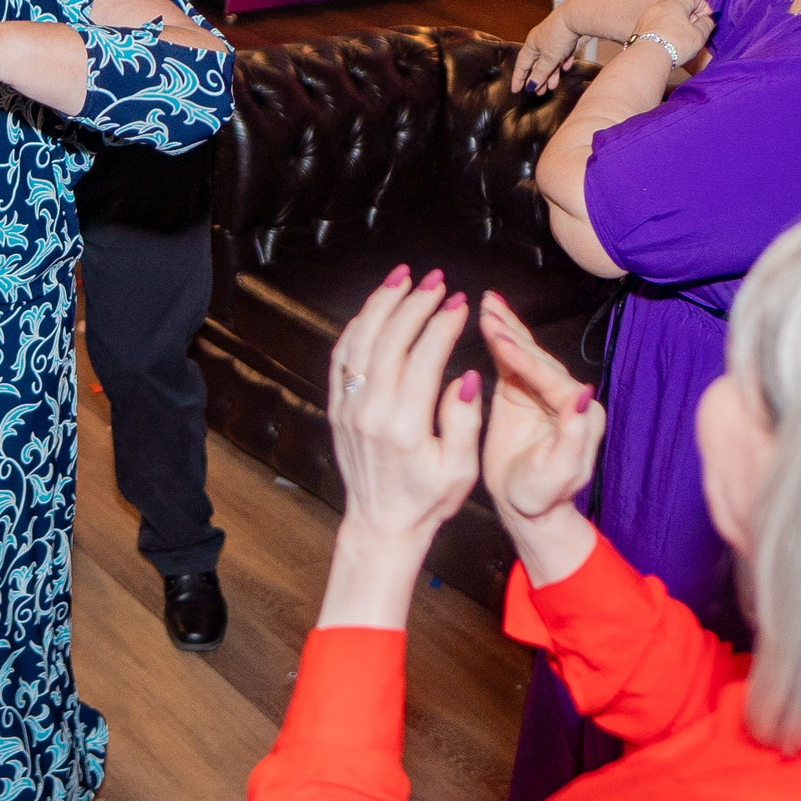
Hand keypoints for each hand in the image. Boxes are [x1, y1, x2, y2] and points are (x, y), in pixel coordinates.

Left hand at [327, 268, 479, 548]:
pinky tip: (375, 309)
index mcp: (404, 426)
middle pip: (390, 339)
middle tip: (437, 280)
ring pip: (360, 340)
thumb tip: (464, 375)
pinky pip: (341, 357)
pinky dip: (357, 326)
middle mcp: (371, 411)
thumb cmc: (427, 499)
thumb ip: (463, 420)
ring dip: (381, 304)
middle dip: (415, 303)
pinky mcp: (336, 407)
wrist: (381, 522)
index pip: (424, 357)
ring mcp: (348, 407)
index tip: (460, 303)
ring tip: (403, 277)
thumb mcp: (461, 470)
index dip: (442, 324)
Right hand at [476, 294, 602, 585]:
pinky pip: (510, 361)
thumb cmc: (542, 496)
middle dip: (512, 334)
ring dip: (506, 327)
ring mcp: (543, 392)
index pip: (550, 379)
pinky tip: (489, 316)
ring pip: (525, 353)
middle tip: (487, 311)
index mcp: (581, 414)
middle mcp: (567, 397)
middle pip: (538, 358)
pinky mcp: (522, 391)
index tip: (499, 340)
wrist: (526, 507)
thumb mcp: (560, 472)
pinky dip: (500, 337)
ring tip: (487, 302)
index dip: (524, 359)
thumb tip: (584, 394)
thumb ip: (575, 434)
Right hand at [510, 6, 581, 94]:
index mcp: (531, 45)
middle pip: (537, 64)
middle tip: (538, 92)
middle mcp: (541, 42)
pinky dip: (563, 62)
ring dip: (551, 74)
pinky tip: (565, 67)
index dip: (518, 78)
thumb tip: (531, 85)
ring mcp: (555, 40)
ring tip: (552, 85)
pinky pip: (563, 54)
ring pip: (550, 61)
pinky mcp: (568, 39)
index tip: (516, 89)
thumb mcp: (548, 58)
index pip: (522, 65)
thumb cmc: (558, 33)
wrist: (577, 17)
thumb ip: (540, 73)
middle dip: (537, 79)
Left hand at [634, 0, 713, 59]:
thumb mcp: (699, 35)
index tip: (705, 22)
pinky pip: (656, 23)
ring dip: (677, 23)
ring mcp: (647, 15)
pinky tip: (668, 43)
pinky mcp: (640, 27)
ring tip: (681, 39)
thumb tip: (709, 18)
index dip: (703, 8)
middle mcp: (659, 4)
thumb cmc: (675, 45)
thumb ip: (707, 24)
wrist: (647, 58)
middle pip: (680, 3)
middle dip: (690, 16)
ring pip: (667, 14)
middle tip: (695, 31)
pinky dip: (664, 29)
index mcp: (675, 2)